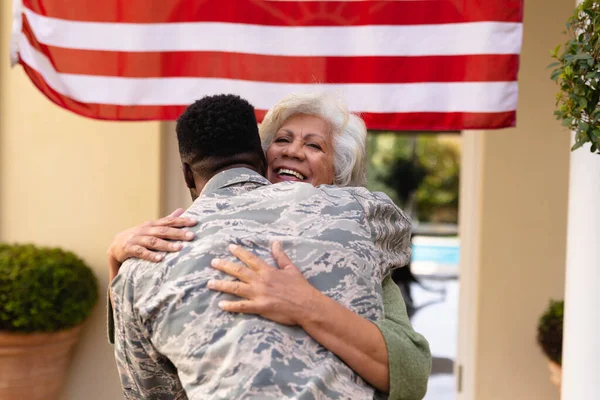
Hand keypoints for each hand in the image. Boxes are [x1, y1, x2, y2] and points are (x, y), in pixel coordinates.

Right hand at [107, 208, 196, 280]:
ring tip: (179, 248)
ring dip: (167, 244)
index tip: (195, 222)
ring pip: (153, 241)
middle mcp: (146, 230)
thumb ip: (167, 220)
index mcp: (153, 225)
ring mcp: (137, 239)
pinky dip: (150, 255)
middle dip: (178, 233)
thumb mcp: (152, 227)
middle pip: (164, 230)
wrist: (115, 246)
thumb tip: (181, 210)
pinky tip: (160, 259)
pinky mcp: (129, 249)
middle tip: (192, 236)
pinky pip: (141, 252)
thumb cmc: (138, 236)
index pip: (169, 221)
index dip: (182, 221)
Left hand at [208, 242, 322, 325]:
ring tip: (209, 283)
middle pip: (239, 271)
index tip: (230, 247)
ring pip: (236, 288)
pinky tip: (221, 305)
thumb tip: (275, 242)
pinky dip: (231, 306)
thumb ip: (281, 256)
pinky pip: (242, 306)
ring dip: (222, 285)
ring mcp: (259, 294)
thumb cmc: (300, 287)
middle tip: (213, 262)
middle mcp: (261, 280)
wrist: (307, 305)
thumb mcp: (291, 268)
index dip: (240, 252)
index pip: (251, 259)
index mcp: (268, 271)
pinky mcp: (260, 307)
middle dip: (225, 266)